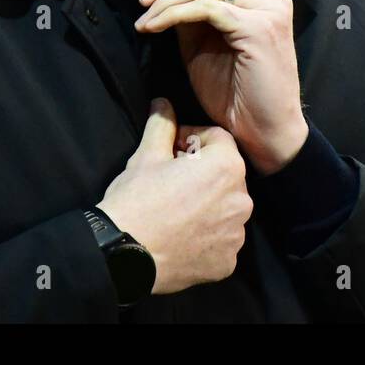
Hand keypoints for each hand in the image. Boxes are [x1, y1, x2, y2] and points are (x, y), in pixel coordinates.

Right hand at [97, 98, 253, 295]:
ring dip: (207, 204)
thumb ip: (162, 125)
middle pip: (225, 174)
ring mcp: (236, 234)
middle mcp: (241, 199)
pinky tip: (181, 234)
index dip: (192, 140)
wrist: (124, 255)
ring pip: (225, 208)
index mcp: (227, 166)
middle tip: (172, 180)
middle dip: (202, 172)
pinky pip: (221, 240)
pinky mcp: (227, 262)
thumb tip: (163, 103)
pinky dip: (206, 236)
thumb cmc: (137, 199)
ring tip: (176, 209)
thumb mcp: (147, 155)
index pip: (217, 139)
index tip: (171, 151)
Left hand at [134, 0, 308, 174]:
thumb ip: (189, 14)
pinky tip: (155, 28)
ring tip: (144, 21)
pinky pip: (207, 8)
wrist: (263, 133)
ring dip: (166, 0)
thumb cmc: (235, 95)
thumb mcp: (204, 44)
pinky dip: (174, 14)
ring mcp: (268, 11)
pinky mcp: (259, 29)